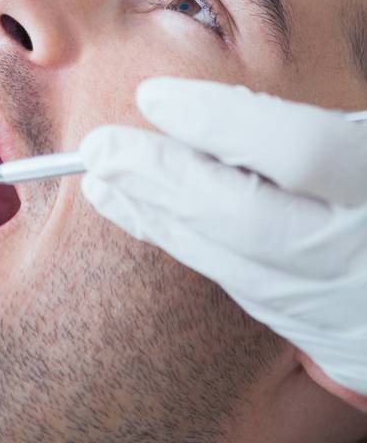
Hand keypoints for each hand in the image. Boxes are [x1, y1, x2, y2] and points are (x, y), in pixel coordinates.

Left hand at [79, 77, 366, 408]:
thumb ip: (322, 125)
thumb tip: (224, 101)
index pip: (297, 150)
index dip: (221, 121)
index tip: (154, 96)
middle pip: (251, 220)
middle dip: (166, 182)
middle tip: (101, 148)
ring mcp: (354, 307)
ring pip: (243, 266)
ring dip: (163, 223)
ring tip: (104, 182)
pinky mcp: (343, 347)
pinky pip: (256, 294)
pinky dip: (196, 253)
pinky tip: (150, 220)